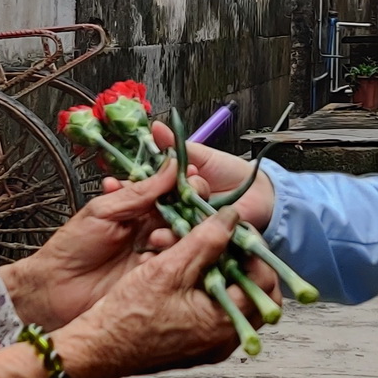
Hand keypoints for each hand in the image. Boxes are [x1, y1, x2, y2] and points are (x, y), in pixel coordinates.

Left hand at [0, 161, 184, 333]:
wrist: (56, 289)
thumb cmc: (73, 246)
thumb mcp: (104, 211)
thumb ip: (140, 191)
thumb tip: (170, 165)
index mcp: (141, 208)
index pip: (175, 190)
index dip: (186, 184)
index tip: (191, 180)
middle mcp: (154, 229)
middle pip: (188, 215)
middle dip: (187, 211)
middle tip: (169, 218)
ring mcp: (158, 255)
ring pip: (187, 239)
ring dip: (174, 236)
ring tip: (152, 240)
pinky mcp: (158, 279)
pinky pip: (177, 266)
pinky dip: (166, 260)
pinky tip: (147, 261)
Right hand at [51, 204, 251, 377]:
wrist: (97, 348)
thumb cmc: (127, 313)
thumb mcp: (167, 268)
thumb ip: (205, 240)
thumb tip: (232, 218)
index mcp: (223, 324)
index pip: (265, 283)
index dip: (254, 252)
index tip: (237, 232)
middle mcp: (223, 341)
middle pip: (257, 297)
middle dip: (245, 266)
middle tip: (226, 244)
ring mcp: (210, 347)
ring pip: (235, 305)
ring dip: (225, 277)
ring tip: (202, 255)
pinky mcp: (194, 346)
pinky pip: (215, 316)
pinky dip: (209, 293)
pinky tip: (187, 276)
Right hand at [108, 123, 275, 240]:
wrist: (263, 193)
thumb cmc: (232, 172)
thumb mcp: (202, 156)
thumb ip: (177, 146)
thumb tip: (155, 127)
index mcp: (173, 191)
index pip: (146, 192)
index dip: (131, 190)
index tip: (114, 186)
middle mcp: (176, 212)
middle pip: (152, 217)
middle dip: (140, 216)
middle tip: (134, 215)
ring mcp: (188, 230)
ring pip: (168, 235)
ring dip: (161, 237)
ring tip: (157, 237)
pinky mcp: (203, 247)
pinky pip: (188, 249)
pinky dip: (181, 250)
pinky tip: (173, 248)